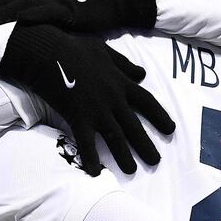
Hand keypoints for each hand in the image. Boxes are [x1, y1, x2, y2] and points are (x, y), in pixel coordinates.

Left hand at [0, 0, 156, 31]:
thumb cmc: (92, 10)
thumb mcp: (65, 18)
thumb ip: (49, 25)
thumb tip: (35, 39)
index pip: (12, 2)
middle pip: (10, 0)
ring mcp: (55, 0)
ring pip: (22, 3)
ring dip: (1, 9)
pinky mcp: (68, 8)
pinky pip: (46, 10)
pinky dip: (30, 13)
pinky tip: (16, 17)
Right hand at [0, 24, 174, 174]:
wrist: (50, 51)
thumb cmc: (74, 47)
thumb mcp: (104, 49)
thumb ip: (124, 63)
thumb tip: (142, 73)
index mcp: (121, 82)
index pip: (147, 102)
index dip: (160, 117)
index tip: (171, 129)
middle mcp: (114, 99)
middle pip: (134, 126)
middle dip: (146, 145)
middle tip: (155, 161)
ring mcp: (97, 110)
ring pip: (116, 138)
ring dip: (124, 156)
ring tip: (131, 171)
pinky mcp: (78, 118)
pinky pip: (87, 143)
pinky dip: (91, 158)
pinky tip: (95, 173)